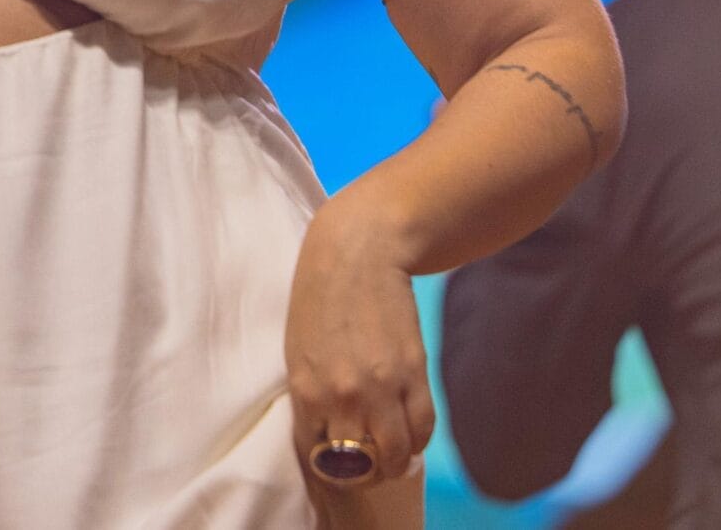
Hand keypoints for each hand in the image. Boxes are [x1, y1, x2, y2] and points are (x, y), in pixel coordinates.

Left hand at [285, 201, 433, 517]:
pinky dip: (418, 439)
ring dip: (395, 461)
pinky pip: (423, 428)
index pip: (316, 456)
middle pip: (360, 466)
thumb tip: (325, 434)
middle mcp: (342, 396)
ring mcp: (381, 387)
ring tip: (391, 453)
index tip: (335, 459)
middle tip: (366, 463)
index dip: (328, 463)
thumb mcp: (297, 349)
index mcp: (305, 390)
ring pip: (397, 455)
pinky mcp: (414, 373)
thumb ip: (310, 395)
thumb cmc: (319, 296)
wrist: (358, 250)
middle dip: (364, 471)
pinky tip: (409, 431)